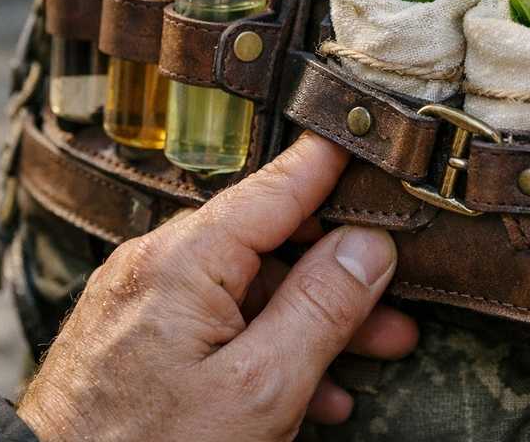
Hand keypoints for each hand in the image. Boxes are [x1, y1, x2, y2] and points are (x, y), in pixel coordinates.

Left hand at [18, 132, 416, 440]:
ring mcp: (141, 301)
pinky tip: (307, 389)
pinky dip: (262, 344)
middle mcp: (156, 265)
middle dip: (336, 277)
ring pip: (245, 290)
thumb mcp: (260, 386)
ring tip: (369, 354)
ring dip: (308, 320)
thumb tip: (367, 245)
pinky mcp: (134, 338)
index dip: (328, 166)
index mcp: (183, 259)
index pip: (275, 189)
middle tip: (395, 307)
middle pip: (267, 247)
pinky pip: (213, 321)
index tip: (365, 141)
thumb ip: (320, 308)